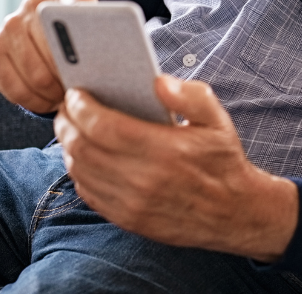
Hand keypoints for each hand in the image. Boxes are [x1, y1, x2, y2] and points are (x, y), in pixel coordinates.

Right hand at [0, 0, 96, 112]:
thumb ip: (100, 19)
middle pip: (52, 54)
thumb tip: (103, 33)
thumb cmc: (80, 26)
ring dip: (52, 95)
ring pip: (33, 77)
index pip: (75, 14)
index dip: (82, 46)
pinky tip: (49, 102)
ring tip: (67, 99)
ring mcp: (6, 31)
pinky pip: (13, 88)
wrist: (53, 25)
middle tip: (83, 93)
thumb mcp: (97, 15)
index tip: (91, 66)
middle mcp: (29, 7)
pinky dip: (33, 101)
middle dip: (68, 80)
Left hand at [53, 74, 298, 261]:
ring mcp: (133, 204)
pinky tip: (83, 156)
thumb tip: (157, 81)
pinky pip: (88, 193)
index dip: (81, 107)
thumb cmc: (223, 160)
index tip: (75, 93)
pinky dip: (78, 172)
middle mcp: (144, 180)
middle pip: (84, 148)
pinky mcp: (128, 220)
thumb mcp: (217, 119)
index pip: (104, 126)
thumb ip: (189, 95)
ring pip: (80, 171)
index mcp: (165, 150)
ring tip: (71, 128)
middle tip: (66, 107)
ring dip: (68, 146)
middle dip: (67, 123)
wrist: (235, 212)